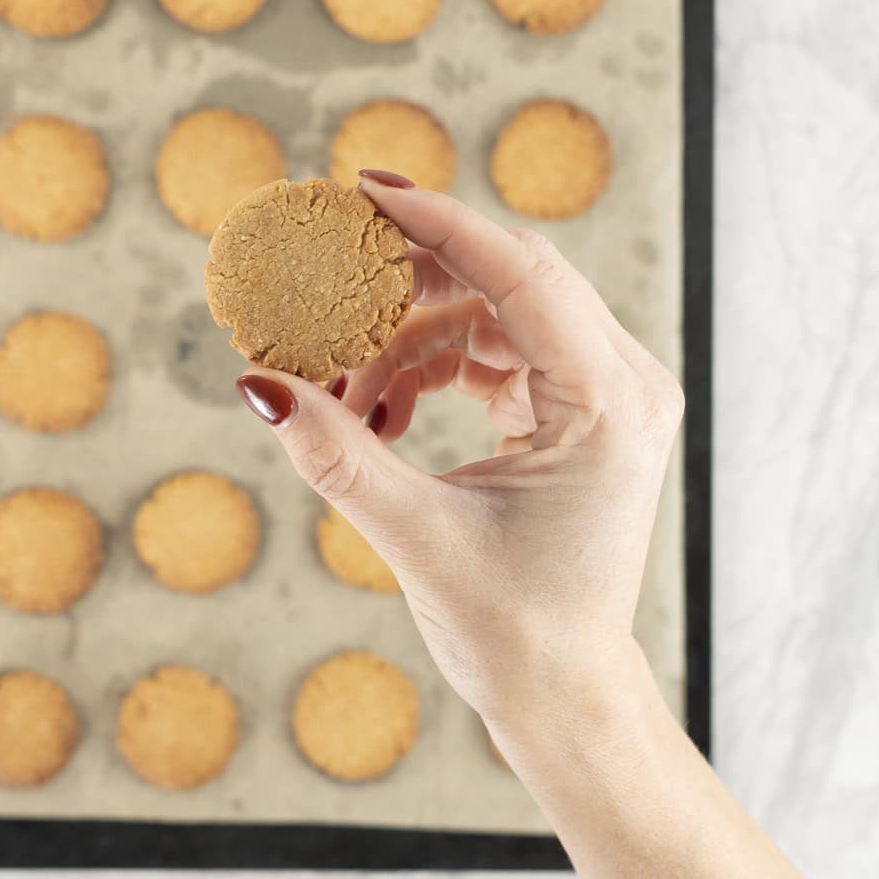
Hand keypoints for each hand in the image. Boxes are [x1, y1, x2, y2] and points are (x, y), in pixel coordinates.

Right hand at [234, 173, 684, 736]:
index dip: (439, 223)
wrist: (559, 689)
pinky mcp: (569, 407)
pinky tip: (378, 413)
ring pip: (489, 313)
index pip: (522, 273)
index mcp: (609, 403)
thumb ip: (337, 451)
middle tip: (327, 284)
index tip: (366, 189)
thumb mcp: (417, 535)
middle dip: (406, 281)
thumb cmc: (512, 628)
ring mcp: (598, 392)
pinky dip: (425, 368)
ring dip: (405, 339)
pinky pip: (489, 351)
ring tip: (341, 390)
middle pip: (505, 279)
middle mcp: (620, 383)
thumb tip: (258, 382)